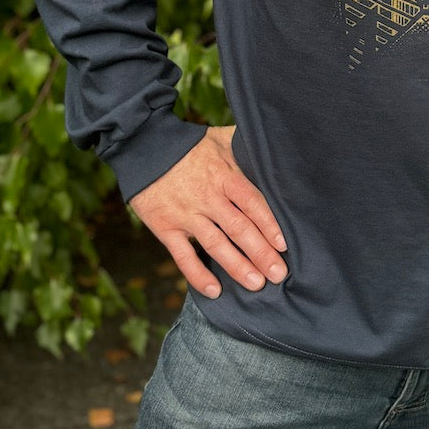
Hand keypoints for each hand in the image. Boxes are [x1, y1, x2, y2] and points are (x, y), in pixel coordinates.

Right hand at [129, 125, 287, 297]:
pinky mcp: (165, 227)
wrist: (144, 148)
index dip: (268, 223)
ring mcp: (186, 214)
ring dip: (236, 266)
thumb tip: (273, 142)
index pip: (251, 202)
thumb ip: (244, 144)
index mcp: (224, 175)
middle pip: (238, 228)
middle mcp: (207, 197)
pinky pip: (183, 255)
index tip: (283, 244)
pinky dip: (197, 274)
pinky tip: (214, 291)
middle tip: (279, 274)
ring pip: (215, 244)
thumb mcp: (219, 137)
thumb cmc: (188, 144)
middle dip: (260, 252)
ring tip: (256, 284)